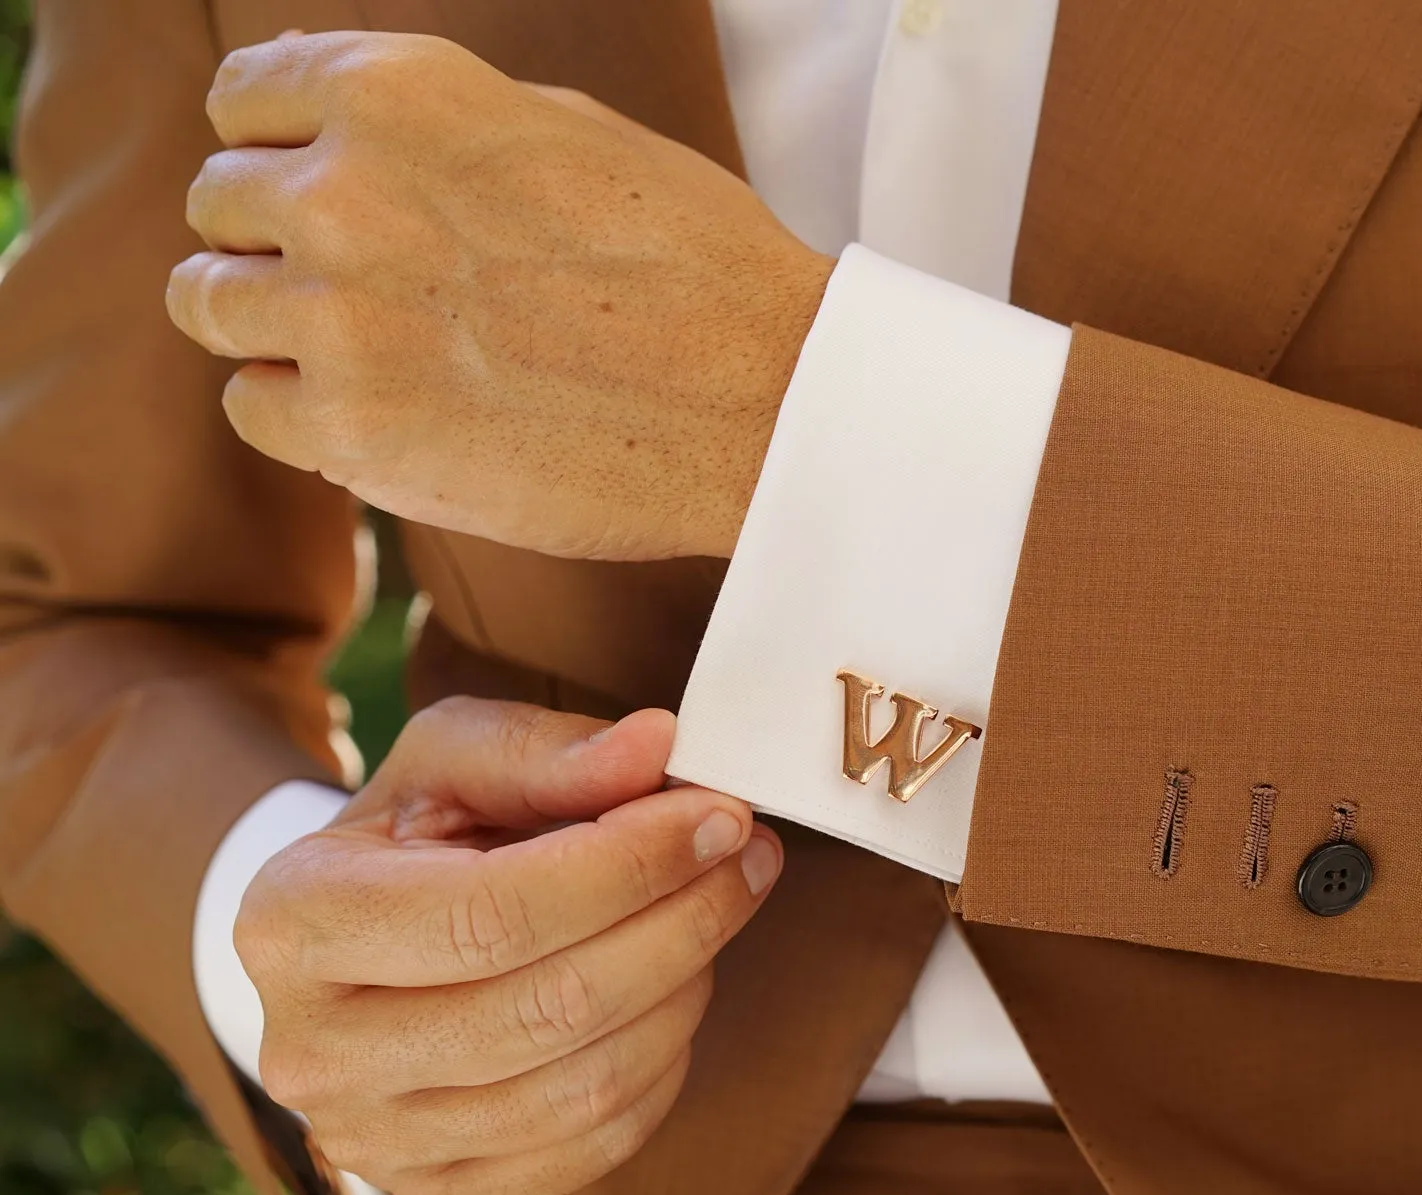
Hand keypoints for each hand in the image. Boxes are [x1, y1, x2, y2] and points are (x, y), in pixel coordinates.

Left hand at [165, 31, 833, 562]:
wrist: (768, 401)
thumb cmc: (695, 265)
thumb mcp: (566, 133)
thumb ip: (432, 125)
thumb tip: (337, 130)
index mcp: (401, 92)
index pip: (243, 103)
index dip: (275, 151)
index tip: (312, 194)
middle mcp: (347, 189)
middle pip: (219, 206)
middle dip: (275, 244)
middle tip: (364, 292)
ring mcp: (340, 314)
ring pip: (208, 305)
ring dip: (274, 328)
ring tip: (369, 355)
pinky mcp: (352, 430)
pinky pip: (252, 406)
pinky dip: (301, 414)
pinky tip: (385, 414)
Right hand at [235, 698, 783, 1194]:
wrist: (355, 945)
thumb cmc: (413, 840)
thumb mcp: (450, 761)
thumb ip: (546, 750)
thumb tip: (657, 748)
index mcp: (293, 922)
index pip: (491, 914)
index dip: (628, 866)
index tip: (717, 816)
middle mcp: (313, 1052)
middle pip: (549, 1008)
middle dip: (681, 923)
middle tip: (746, 857)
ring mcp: (372, 1141)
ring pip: (583, 1087)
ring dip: (685, 991)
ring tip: (714, 913)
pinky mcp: (439, 1194)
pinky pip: (592, 1148)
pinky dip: (664, 1069)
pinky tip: (675, 992)